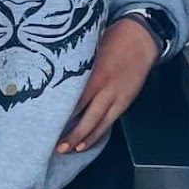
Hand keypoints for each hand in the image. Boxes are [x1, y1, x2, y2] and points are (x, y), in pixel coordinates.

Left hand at [57, 18, 159, 154]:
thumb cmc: (112, 38)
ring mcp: (118, 97)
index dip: (62, 114)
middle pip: (88, 117)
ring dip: (85, 139)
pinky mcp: (126, 101)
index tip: (47, 124)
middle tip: (57, 146)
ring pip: (100, 124)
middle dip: (73, 134)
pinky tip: (88, 142)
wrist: (141, 37)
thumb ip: (74, 65)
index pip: (76, 100)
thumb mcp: (89, 48)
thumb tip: (52, 77)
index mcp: (95, 74)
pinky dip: (99, 133)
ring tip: (70, 150)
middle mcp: (107, 89)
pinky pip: (111, 122)